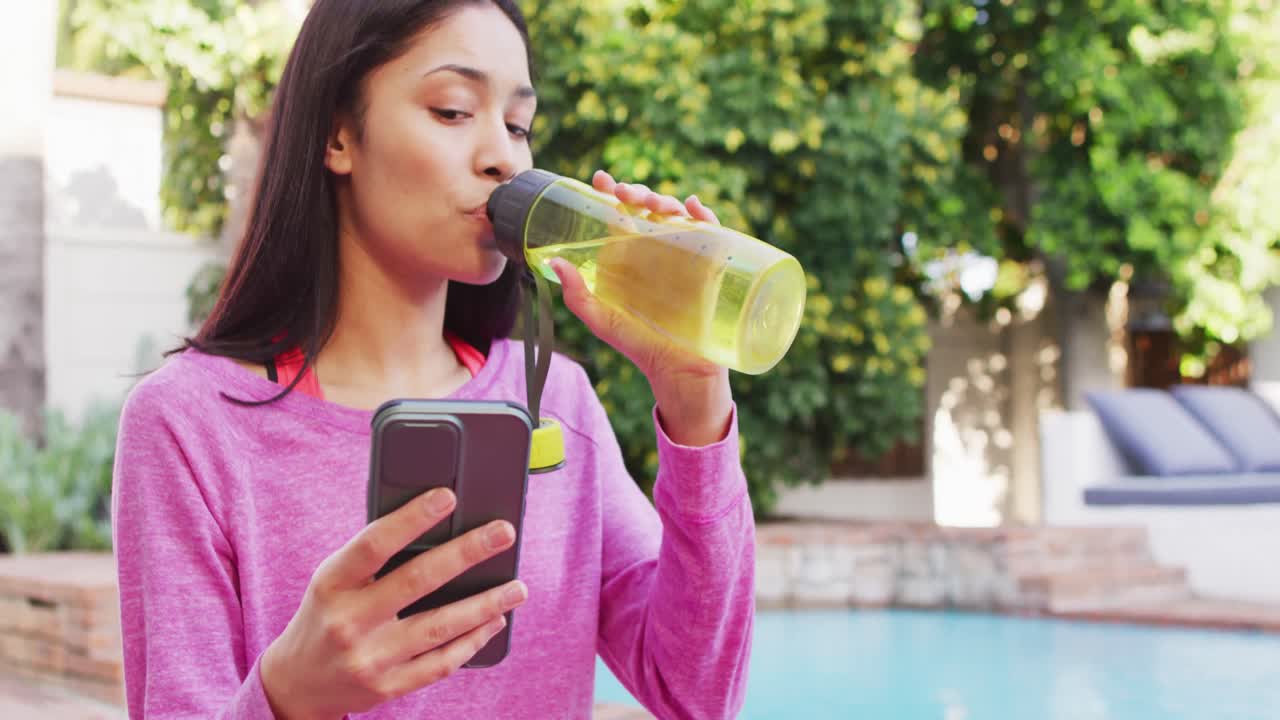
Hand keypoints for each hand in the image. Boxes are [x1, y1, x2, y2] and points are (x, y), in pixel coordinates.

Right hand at [259, 489, 527, 718]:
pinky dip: (473, 641)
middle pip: (417, 581)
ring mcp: (369, 658)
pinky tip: (494, 621)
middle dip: (467, 553)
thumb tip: (437, 525)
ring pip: (439, 627)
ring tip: (517, 588)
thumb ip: (374, 557)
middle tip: (504, 533)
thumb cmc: (326, 614)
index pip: (375, 544)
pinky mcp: (387, 687)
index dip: (412, 518)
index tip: (448, 497)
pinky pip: (441, 663)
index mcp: (332, 584)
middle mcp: (348, 621)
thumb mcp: (334, 580)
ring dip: (486, 604)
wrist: (298, 683)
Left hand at [548, 170, 732, 446]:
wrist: (679, 371)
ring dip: (667, 199)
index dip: (609, 193)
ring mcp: (684, 255)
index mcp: (628, 257)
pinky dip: (705, 214)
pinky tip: (694, 207)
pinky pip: (712, 232)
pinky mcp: (710, 265)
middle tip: (627, 195)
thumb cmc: (640, 346)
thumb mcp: (603, 321)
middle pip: (647, 208)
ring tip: (656, 205)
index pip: (618, 215)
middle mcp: (655, 250)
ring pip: (677, 214)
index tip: (600, 180)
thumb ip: (577, 297)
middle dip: (638, 192)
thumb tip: (554, 263)